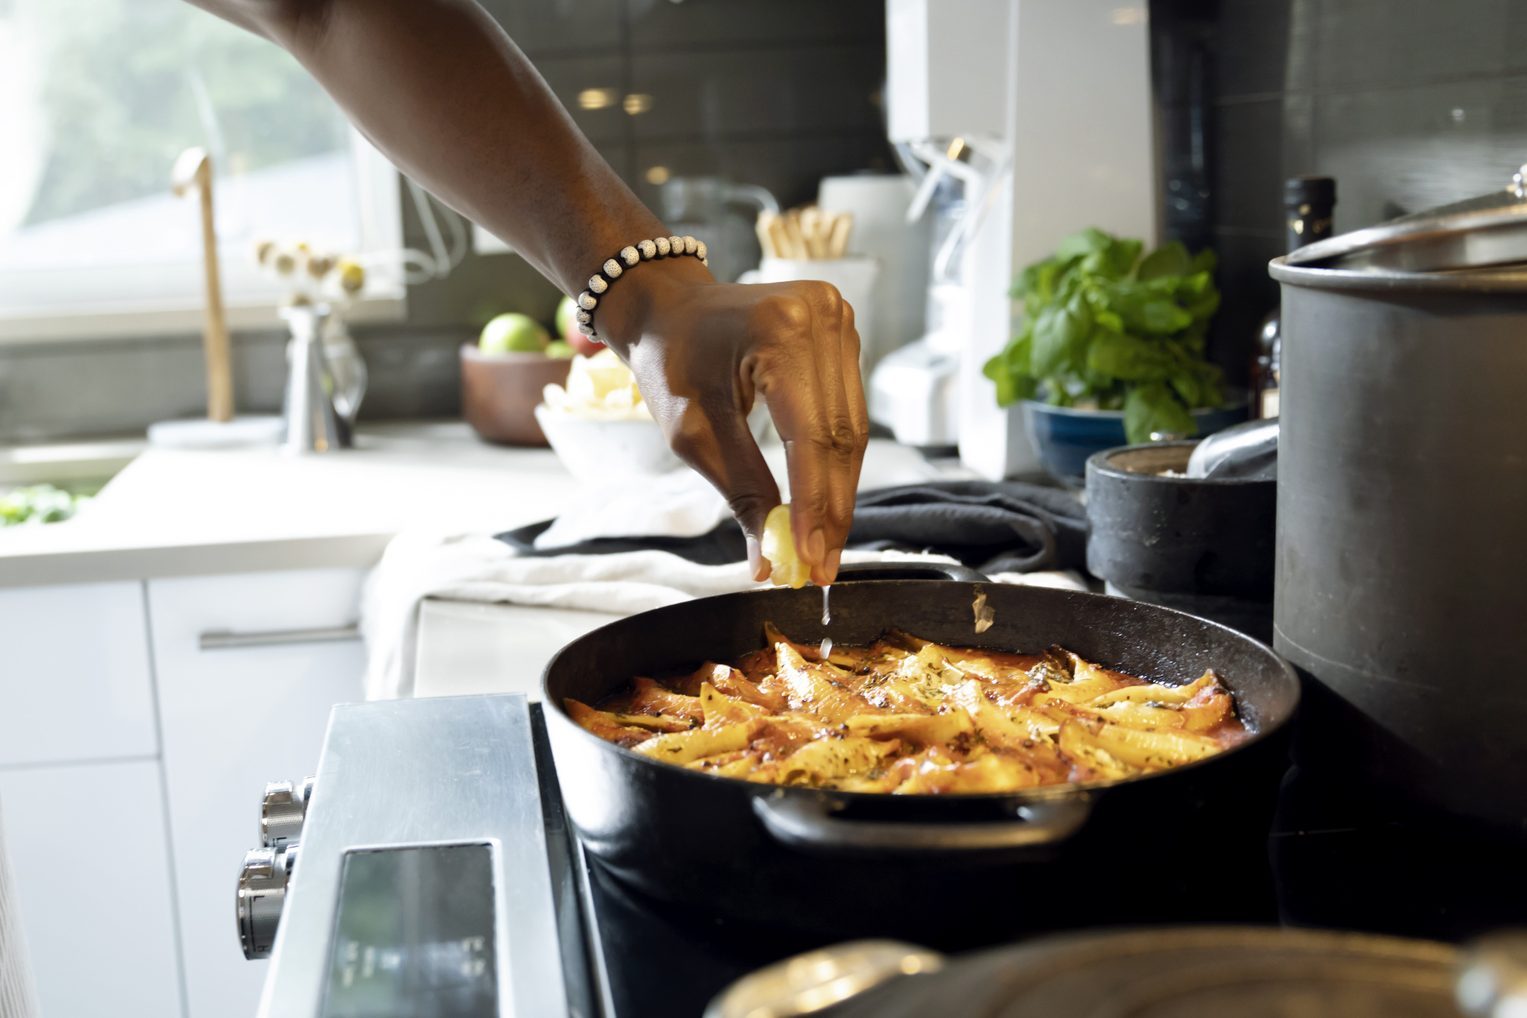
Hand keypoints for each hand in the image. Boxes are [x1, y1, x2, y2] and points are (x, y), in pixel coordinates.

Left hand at [599, 257, 867, 584]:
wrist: (667, 307)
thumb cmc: (670, 362)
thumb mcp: (693, 433)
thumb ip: (742, 492)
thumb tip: (769, 562)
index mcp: (779, 331)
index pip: (811, 435)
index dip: (815, 504)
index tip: (810, 560)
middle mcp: (821, 317)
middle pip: (842, 435)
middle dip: (832, 510)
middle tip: (820, 569)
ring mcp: (838, 320)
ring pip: (853, 430)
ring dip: (840, 493)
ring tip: (824, 549)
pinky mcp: (843, 334)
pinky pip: (848, 412)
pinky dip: (836, 462)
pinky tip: (827, 505)